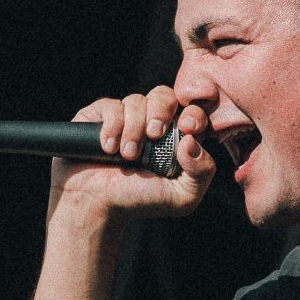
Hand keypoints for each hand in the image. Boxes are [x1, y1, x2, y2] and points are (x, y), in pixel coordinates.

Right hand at [49, 87, 215, 220]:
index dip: (193, 113)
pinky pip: (111, 105)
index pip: (192, 110)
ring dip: (133, 129)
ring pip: (137, 101)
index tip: (187, 129)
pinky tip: (107, 148)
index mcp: (176, 136)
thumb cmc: (139, 200)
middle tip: (154, 136)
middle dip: (161, 112)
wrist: (97, 204)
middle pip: (164, 95)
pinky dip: (112, 126)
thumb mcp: (182, 197)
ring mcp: (126, 116)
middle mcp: (151, 122)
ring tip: (126, 155)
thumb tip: (191, 140)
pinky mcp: (100, 116)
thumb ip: (202, 172)